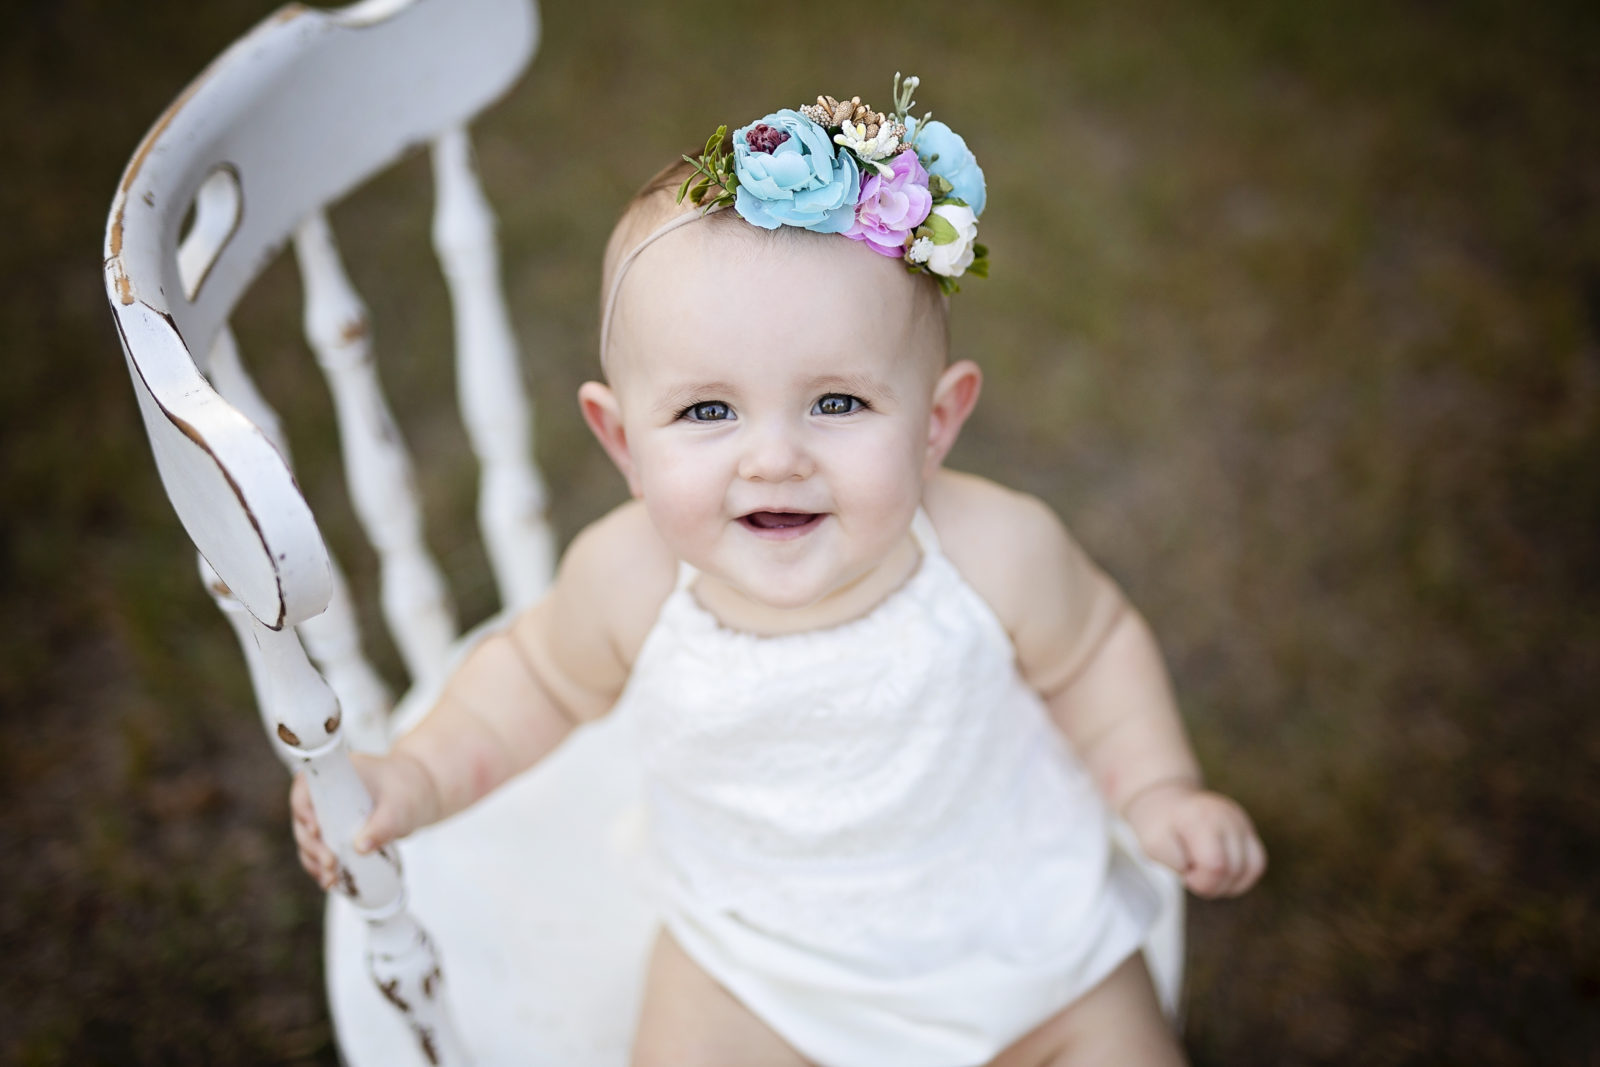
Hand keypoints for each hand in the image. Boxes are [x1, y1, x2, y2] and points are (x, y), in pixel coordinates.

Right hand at [289, 751, 440, 890]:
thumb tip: (360, 848)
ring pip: (309, 839)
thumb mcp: (400, 806)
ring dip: (314, 860)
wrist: (419, 795)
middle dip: (312, 845)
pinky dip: (322, 866)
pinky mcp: (335, 831)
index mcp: (336, 773)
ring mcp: (328, 813)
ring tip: (330, 879)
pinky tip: (331, 882)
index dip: (303, 809)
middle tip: (330, 863)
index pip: (305, 788)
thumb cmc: (409, 791)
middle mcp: (326, 793)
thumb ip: (383, 825)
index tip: (315, 830)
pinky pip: (321, 849)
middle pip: (304, 819)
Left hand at [1121, 780, 1265, 897]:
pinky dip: (1242, 876)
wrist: (1165, 801)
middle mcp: (1227, 817)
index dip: (1200, 882)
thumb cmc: (1157, 825)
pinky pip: (1257, 862)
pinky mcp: (1248, 829)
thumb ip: (1175, 867)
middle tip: (1191, 873)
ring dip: (1229, 883)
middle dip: (1212, 884)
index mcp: (1200, 819)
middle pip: (1235, 870)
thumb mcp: (1153, 847)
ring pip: (1252, 868)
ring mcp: (1241, 821)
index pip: (1216, 866)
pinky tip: (1221, 874)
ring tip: (1205, 874)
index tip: (1184, 874)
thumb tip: (1199, 881)